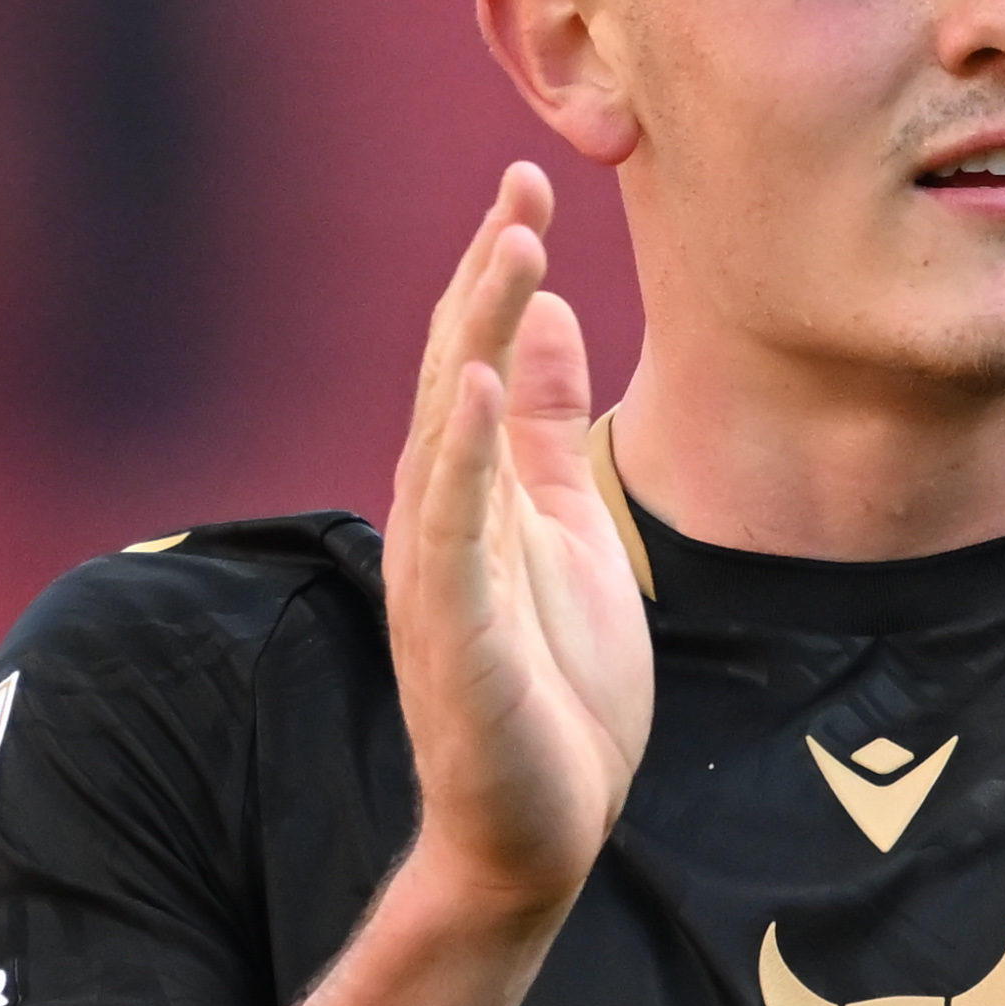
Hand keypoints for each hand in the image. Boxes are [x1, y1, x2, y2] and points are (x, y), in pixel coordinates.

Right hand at [383, 164, 651, 928]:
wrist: (541, 823)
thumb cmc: (554, 685)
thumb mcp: (566, 529)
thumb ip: (541, 430)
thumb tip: (542, 316)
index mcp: (471, 490)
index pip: (471, 356)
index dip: (498, 269)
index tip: (532, 182)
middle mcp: (439, 515)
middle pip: (450, 370)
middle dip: (485, 276)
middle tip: (523, 185)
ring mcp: (438, 568)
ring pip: (445, 428)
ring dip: (472, 333)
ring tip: (510, 248)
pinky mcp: (452, 626)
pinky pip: (451, 525)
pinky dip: (458, 450)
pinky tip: (471, 384)